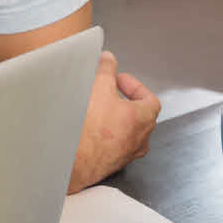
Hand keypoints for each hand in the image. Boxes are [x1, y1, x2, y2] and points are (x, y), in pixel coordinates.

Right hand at [69, 53, 159, 190]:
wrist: (73, 162)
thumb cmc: (91, 130)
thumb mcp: (99, 87)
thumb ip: (106, 70)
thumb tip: (108, 60)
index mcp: (144, 120)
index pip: (149, 98)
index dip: (134, 86)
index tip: (119, 80)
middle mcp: (139, 140)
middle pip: (138, 116)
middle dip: (123, 101)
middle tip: (108, 93)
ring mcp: (125, 154)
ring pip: (125, 132)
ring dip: (113, 119)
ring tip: (97, 111)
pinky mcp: (109, 163)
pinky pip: (111, 144)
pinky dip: (103, 134)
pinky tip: (87, 129)